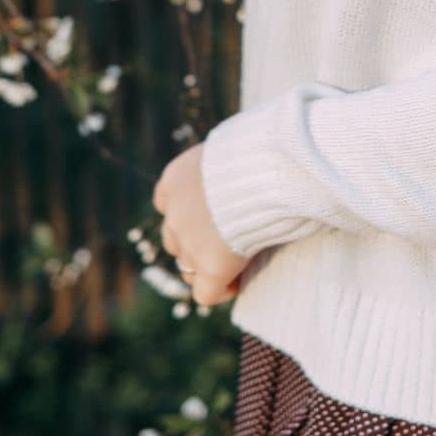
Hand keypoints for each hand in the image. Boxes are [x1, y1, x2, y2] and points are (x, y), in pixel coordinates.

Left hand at [153, 142, 251, 306]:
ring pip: (186, 266)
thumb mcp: (233, 142)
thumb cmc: (264, 144)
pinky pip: (205, 293)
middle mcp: (175, 210)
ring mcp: (190, 241)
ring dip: (206, 264)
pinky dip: (221, 290)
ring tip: (235, 260)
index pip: (166, 201)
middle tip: (229, 236)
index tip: (215, 211)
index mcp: (176, 177)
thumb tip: (247, 153)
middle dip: (196, 240)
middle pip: (174, 236)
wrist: (269, 165)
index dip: (189, 211)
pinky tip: (238, 281)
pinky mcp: (212, 265)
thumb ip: (225, 160)